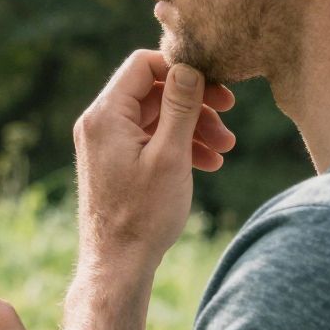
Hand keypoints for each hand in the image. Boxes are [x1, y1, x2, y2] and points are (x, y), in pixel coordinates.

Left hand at [73, 52, 235, 271]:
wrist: (118, 265)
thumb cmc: (143, 216)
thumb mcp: (170, 156)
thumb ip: (180, 105)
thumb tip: (188, 65)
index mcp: (105, 115)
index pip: (143, 64)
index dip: (182, 68)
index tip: (216, 87)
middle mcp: (99, 124)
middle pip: (154, 91)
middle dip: (195, 103)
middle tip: (229, 117)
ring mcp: (106, 144)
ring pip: (157, 117)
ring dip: (193, 127)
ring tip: (225, 148)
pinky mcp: (116, 162)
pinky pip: (151, 140)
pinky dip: (179, 145)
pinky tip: (209, 163)